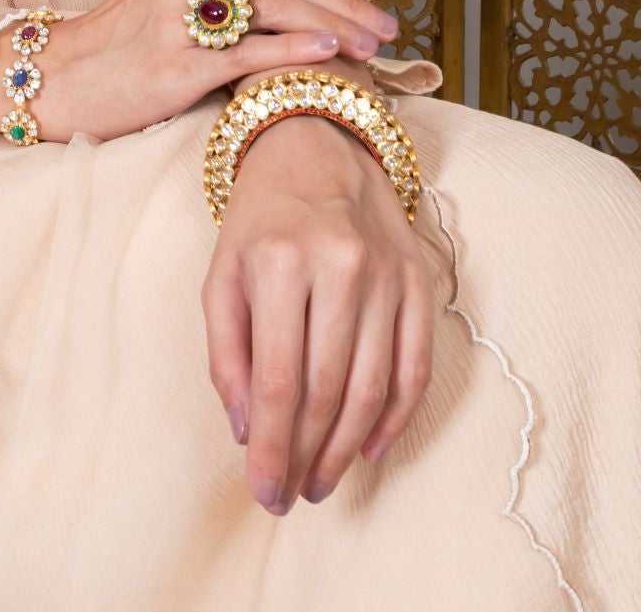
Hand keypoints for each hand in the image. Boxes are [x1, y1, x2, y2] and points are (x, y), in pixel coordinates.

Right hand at [0, 0, 399, 143]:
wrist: (56, 77)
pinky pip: (245, 51)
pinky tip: (329, 54)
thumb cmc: (120, 36)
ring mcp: (181, 17)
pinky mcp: (177, 63)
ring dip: (335, 23)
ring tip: (374, 44)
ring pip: (275, 7)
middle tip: (391, 21)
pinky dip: (293, 49)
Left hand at [200, 100, 435, 514]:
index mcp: (278, 261)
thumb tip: (245, 430)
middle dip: (306, 456)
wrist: (316, 144)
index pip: (277, 380)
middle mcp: (338, 265)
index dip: (271, 447)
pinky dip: (395, 417)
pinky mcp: (420, 279)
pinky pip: (415, 365)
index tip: (264, 491)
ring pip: (372, 386)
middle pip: (327, 390)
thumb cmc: (259, 219)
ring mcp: (386, 272)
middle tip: (291, 496)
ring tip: (322, 481)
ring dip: (346, 448)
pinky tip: (369, 448)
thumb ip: (225, 351)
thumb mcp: (221, 273)